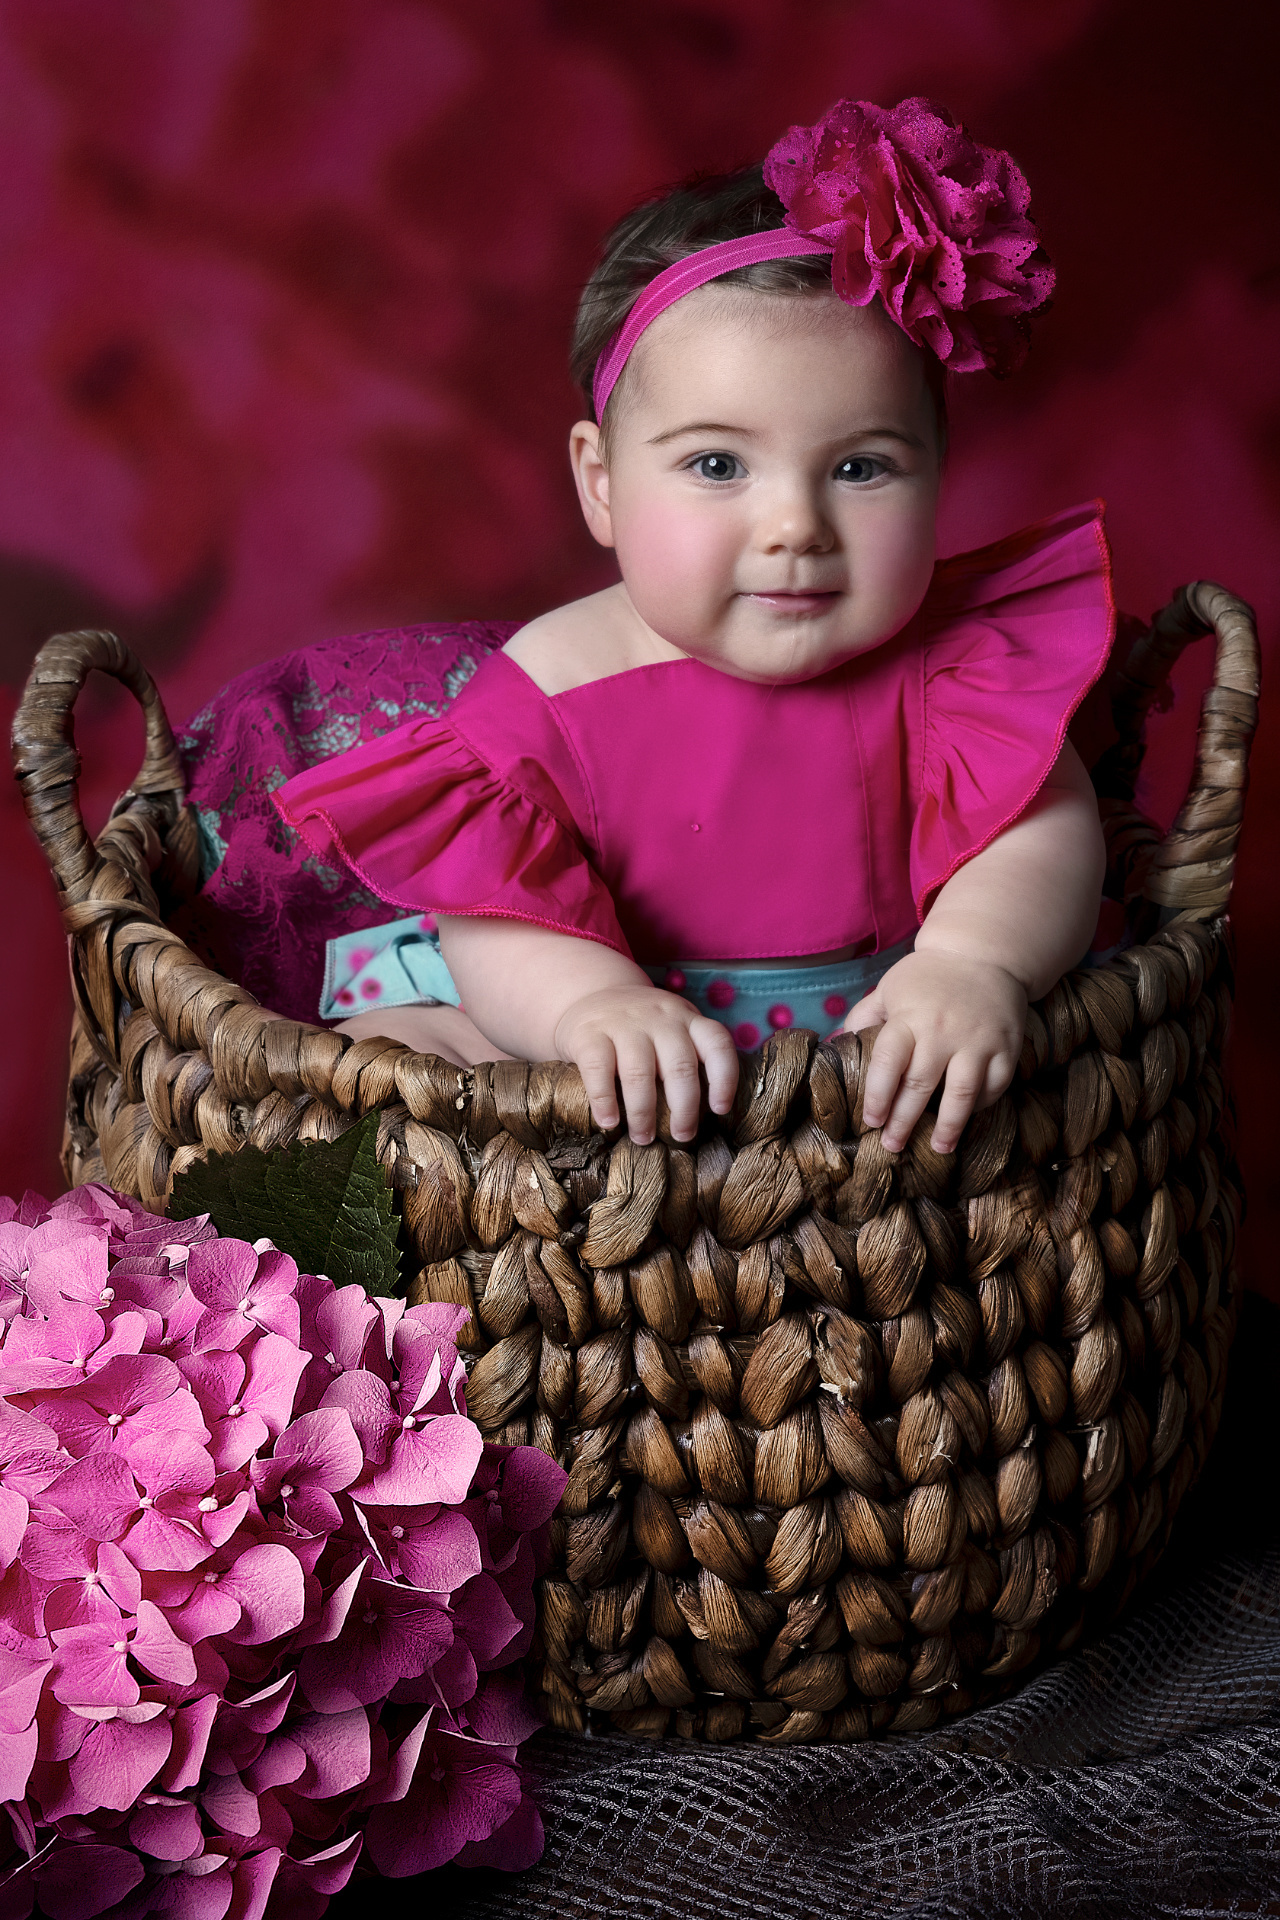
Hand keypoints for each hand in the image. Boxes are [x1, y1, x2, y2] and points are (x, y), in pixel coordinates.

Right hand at [553, 986, 738, 1143]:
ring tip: (643, 1137)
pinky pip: (599, 1070)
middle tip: (682, 1136)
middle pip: (679, 1067)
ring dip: (643, 1113)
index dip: (724, 1079)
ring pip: (639, 1073)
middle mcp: (660, 1018)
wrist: (590, 994)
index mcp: (686, 1019)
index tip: (720, 1110)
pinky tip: (609, 1122)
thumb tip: (701, 1116)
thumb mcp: (671, 1028)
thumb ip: (687, 1056)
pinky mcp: (588, 1034)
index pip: (717, 1044)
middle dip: (684, 1109)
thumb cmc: (640, 1027)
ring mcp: (623, 1023)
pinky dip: (605, 1100)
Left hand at [845, 949, 1026, 1153]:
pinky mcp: (1007, 1046)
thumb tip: (834, 1045)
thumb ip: (864, 1017)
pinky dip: (982, 1106)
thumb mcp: (890, 988)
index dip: (877, 1096)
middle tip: (893, 1145)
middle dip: (904, 1121)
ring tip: (939, 1148)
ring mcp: (978, 1040)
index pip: (888, 1063)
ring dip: (949, 1127)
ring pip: (962, 1094)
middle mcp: (943, 1030)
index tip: (870, 1121)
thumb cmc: (928, 977)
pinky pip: (995, 1086)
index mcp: (909, 1017)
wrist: (983, 953)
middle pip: (920, 1086)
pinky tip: (968, 1117)